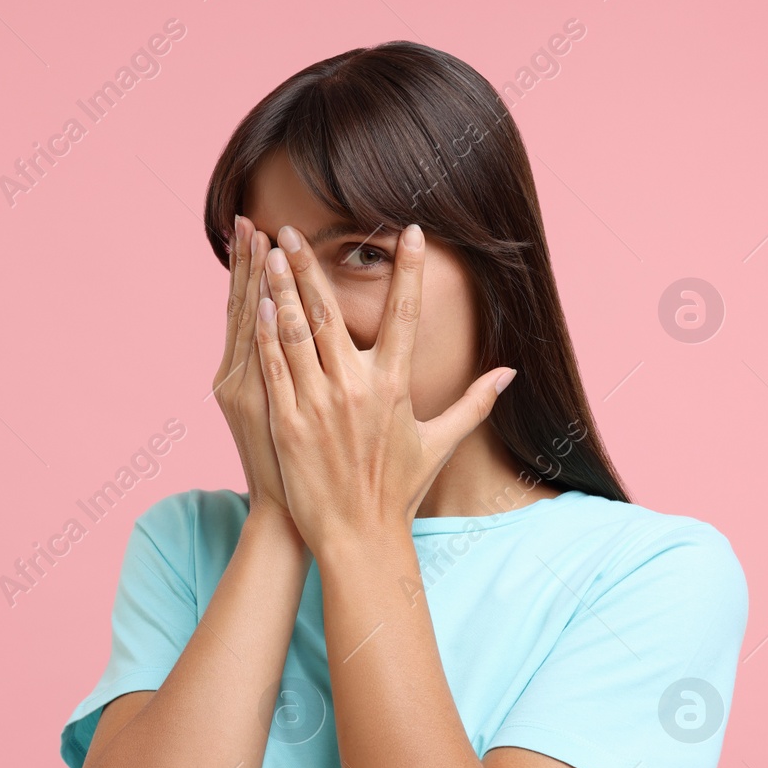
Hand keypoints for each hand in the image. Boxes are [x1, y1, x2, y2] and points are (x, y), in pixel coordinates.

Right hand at [213, 216, 299, 537]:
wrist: (296, 519)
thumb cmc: (300, 474)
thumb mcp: (284, 420)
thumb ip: (291, 375)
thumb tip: (292, 335)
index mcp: (246, 379)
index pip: (246, 310)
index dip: (247, 269)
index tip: (254, 227)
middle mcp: (244, 382)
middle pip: (248, 309)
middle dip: (251, 263)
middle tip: (252, 219)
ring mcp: (260, 396)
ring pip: (255, 328)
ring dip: (258, 282)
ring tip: (262, 238)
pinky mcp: (274, 413)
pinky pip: (267, 363)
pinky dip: (261, 331)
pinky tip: (260, 297)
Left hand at [253, 223, 515, 556]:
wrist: (358, 537)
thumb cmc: (397, 491)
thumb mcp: (439, 444)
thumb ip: (474, 403)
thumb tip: (510, 373)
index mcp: (395, 386)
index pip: (406, 315)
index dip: (410, 271)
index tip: (412, 230)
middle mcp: (357, 388)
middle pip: (332, 313)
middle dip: (311, 267)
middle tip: (294, 230)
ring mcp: (319, 404)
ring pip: (297, 333)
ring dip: (282, 289)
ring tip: (269, 252)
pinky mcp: (288, 422)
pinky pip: (275, 368)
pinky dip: (267, 334)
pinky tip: (258, 303)